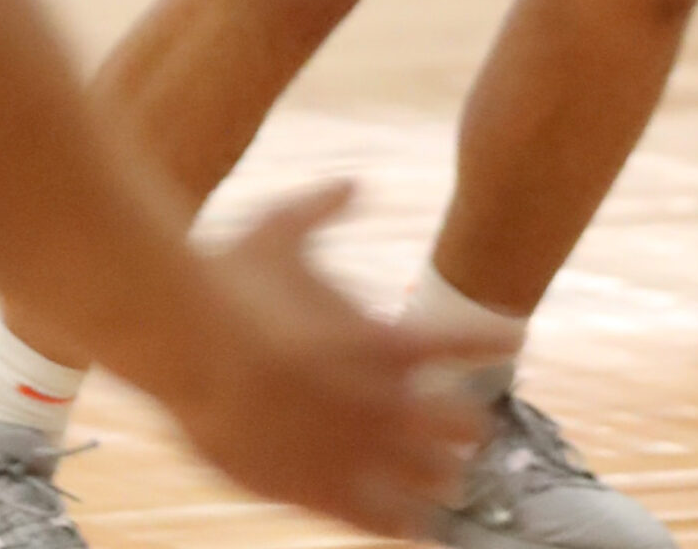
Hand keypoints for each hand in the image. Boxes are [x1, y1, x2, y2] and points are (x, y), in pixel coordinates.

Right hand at [167, 185, 492, 540]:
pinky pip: (383, 521)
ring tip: (446, 480)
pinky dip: (402, 523)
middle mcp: (386, 400)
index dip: (492, 344)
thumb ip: (322, 209)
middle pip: (464, 426)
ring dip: (441, 477)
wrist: (188, 346)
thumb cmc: (229, 281)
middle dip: (467, 426)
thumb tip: (351, 183)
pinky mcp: (321, 491)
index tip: (510, 344)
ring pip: (433, 482)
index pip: (466, 342)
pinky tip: (412, 528)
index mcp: (387, 339)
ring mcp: (358, 452)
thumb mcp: (280, 229)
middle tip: (468, 427)